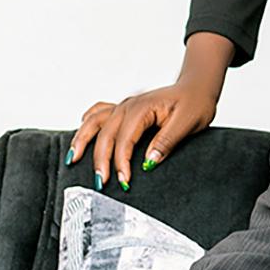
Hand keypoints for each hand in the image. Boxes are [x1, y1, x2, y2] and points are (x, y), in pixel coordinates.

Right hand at [70, 33, 234, 187]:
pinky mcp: (123, 108)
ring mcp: (124, 105)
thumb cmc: (196, 103)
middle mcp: (128, 105)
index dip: (121, 162)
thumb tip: (148, 161)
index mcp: (143, 108)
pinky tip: (80, 134)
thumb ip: (167, 141)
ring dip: (82, 141)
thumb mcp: (188, 123)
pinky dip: (87, 125)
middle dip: (100, 160)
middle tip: (100, 183)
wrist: (197, 87)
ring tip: (72, 160)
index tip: (124, 180)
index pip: (125, 139)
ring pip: (94, 123)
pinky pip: (98, 114)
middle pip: (105, 135)